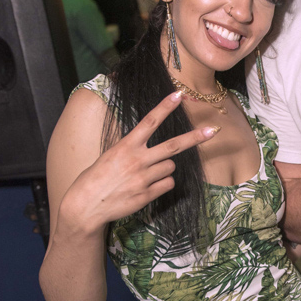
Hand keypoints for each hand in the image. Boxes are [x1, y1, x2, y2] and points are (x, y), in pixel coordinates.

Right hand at [60, 91, 219, 231]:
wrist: (86, 205)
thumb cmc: (96, 178)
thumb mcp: (110, 155)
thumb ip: (132, 149)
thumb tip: (152, 147)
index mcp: (126, 146)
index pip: (150, 121)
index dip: (165, 107)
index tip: (178, 95)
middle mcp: (137, 159)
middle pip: (174, 145)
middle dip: (195, 137)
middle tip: (214, 130)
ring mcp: (144, 178)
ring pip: (171, 166)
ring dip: (165, 168)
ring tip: (146, 174)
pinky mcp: (147, 194)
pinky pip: (168, 184)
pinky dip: (162, 184)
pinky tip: (146, 187)